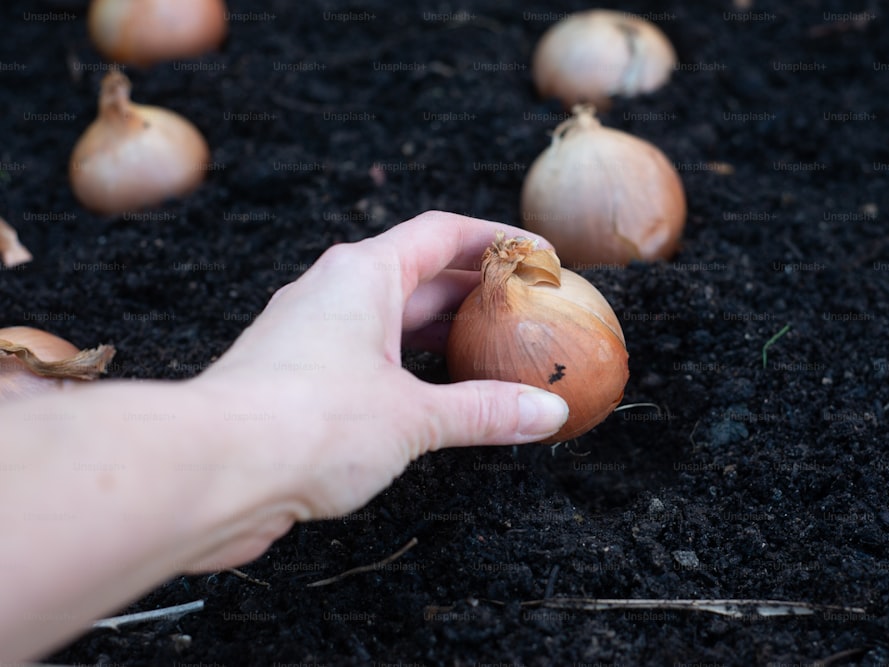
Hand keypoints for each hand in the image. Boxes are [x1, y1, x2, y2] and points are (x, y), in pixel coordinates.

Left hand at [189, 211, 569, 568]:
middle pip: (418, 275)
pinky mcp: (295, 379)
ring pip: (389, 321)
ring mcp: (310, 335)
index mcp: (363, 274)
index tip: (536, 255)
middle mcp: (333, 293)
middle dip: (473, 291)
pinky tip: (430, 399)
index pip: (442, 233)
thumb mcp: (414, 416)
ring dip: (438, 334)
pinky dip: (405, 370)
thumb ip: (484, 411)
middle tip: (523, 310)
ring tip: (488, 354)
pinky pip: (364, 359)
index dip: (495, 240)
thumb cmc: (303, 422)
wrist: (209, 470)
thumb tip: (543, 412)